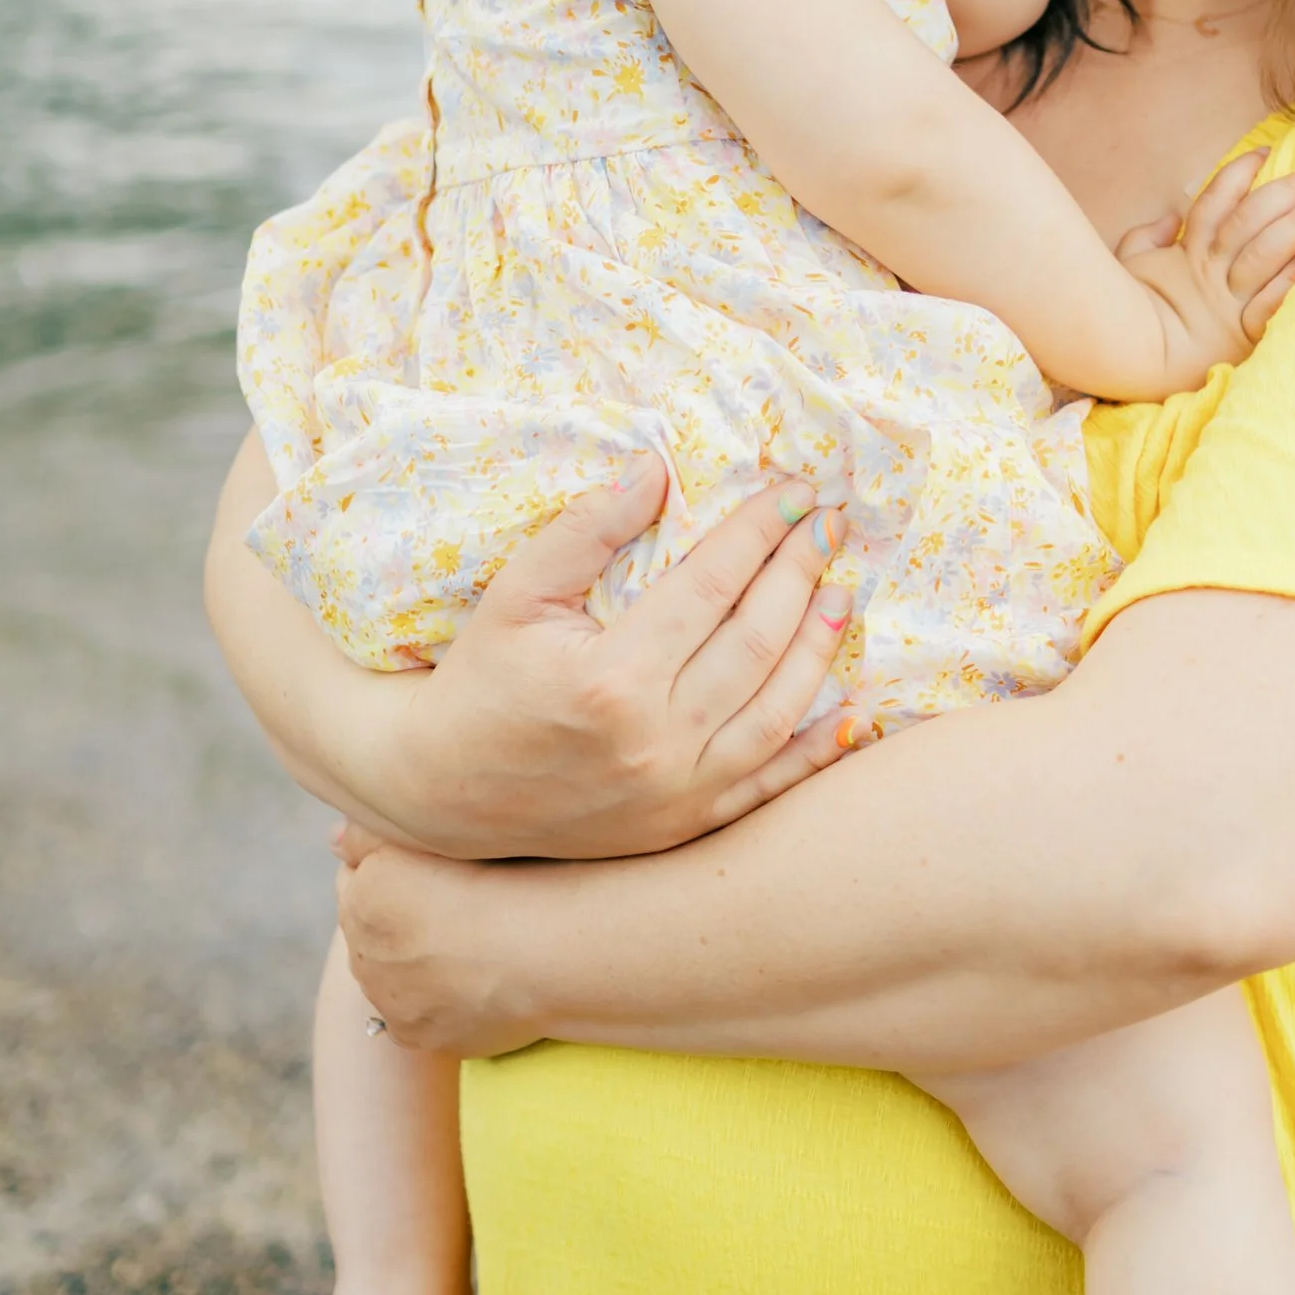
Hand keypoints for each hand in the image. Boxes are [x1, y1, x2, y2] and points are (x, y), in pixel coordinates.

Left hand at [333, 828, 523, 1052]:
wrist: (545, 950)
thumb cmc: (503, 878)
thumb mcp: (431, 834)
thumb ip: (372, 833)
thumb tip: (332, 840)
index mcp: (361, 895)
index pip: (358, 875)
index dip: (395, 869)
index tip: (433, 870)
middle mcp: (361, 952)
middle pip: (372, 931)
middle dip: (399, 922)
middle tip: (453, 909)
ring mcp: (387, 1000)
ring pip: (392, 977)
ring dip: (414, 966)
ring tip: (469, 950)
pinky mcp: (414, 1036)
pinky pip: (418, 1016)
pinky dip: (439, 1004)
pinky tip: (476, 987)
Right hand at [385, 456, 856, 857]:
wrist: (442, 788)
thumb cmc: (480, 678)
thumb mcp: (518, 593)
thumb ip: (588, 529)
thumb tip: (659, 468)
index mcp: (611, 677)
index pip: (711, 586)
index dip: (760, 532)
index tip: (796, 491)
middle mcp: (654, 740)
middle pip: (757, 642)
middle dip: (802, 572)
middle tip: (831, 525)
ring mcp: (676, 792)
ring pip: (777, 711)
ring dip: (820, 646)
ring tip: (842, 591)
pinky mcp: (685, 826)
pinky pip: (772, 786)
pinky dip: (820, 747)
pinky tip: (852, 703)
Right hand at [1116, 150, 1294, 389]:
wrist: (1132, 361)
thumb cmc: (1130, 311)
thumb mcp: (1131, 263)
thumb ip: (1148, 235)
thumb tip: (1172, 218)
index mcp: (1189, 252)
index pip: (1216, 202)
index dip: (1239, 174)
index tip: (1265, 153)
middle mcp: (1212, 271)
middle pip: (1249, 222)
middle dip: (1283, 194)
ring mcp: (1229, 302)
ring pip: (1264, 255)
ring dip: (1294, 228)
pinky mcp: (1241, 335)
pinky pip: (1267, 306)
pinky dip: (1285, 285)